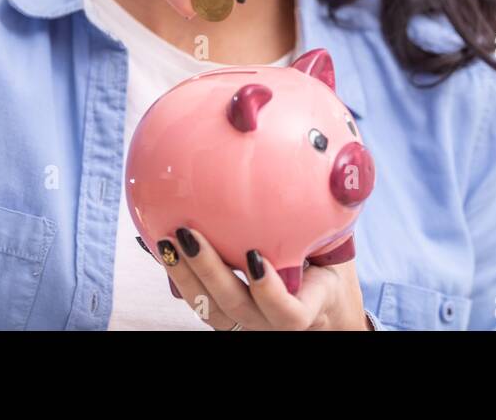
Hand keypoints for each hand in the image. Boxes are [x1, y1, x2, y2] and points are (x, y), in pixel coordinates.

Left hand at [154, 227, 370, 330]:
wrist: (320, 310)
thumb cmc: (326, 271)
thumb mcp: (334, 252)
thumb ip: (326, 226)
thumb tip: (331, 171)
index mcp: (306, 309)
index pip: (288, 313)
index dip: (269, 292)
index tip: (254, 258)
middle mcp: (271, 323)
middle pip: (235, 306)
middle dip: (209, 272)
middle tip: (189, 236)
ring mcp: (247, 324)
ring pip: (210, 309)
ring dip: (185, 275)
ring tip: (167, 240)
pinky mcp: (226, 318)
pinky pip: (200, 302)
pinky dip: (179, 277)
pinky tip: (162, 247)